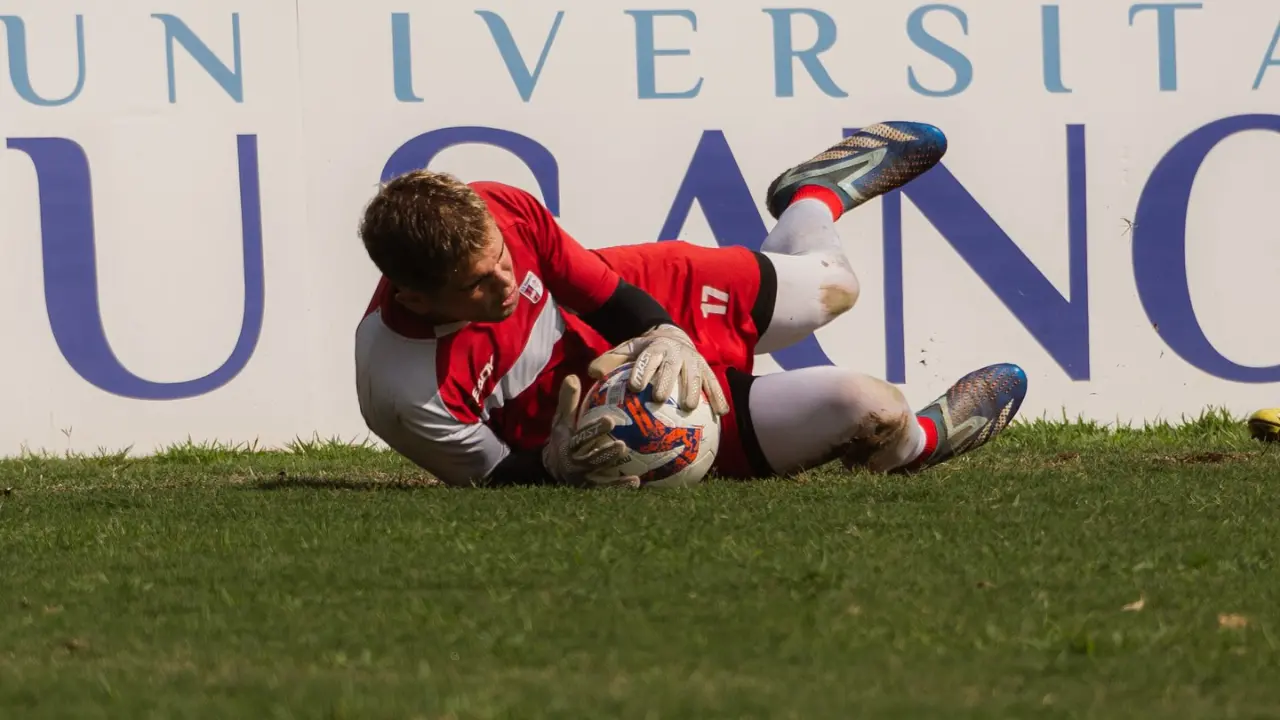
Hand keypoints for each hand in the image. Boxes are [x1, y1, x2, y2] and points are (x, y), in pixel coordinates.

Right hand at [541, 375, 640, 487]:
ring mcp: (583, 479)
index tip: (610, 420)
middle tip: (623, 445)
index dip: (594, 430)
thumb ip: (568, 401)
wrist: (553, 467)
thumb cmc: (563, 437)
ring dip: (616, 475)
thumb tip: (573, 377)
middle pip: (590, 459)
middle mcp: (574, 464)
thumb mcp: (562, 419)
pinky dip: (621, 487)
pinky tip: (639, 483)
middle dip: (605, 453)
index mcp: (568, 445)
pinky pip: (608, 489)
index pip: (581, 437)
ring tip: (635, 472)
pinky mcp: (591, 489)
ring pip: (600, 477)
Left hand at [588, 324, 729, 416]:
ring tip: (689, 408)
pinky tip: (721, 413)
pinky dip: (719, 396)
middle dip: (666, 381)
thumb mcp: (627, 351)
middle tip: (659, 398)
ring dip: (694, 390)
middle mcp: (676, 353)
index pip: (647, 358)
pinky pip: (714, 383)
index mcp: (655, 348)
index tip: (634, 386)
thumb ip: (610, 362)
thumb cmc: (645, 352)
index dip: (642, 371)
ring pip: (695, 374)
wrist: (673, 338)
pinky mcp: (707, 369)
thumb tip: (592, 373)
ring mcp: (694, 360)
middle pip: (671, 367)